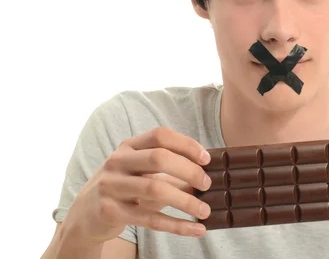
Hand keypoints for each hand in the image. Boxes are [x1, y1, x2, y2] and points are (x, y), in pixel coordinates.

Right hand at [61, 127, 212, 242]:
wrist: (84, 215)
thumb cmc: (122, 188)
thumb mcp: (139, 171)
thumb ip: (167, 170)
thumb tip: (205, 174)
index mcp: (128, 146)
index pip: (160, 136)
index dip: (187, 145)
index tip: (207, 159)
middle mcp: (117, 162)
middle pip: (159, 158)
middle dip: (189, 170)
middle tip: (207, 184)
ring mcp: (111, 186)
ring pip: (155, 189)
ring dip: (186, 201)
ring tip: (205, 210)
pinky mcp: (110, 212)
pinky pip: (150, 218)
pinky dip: (177, 225)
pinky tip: (196, 229)